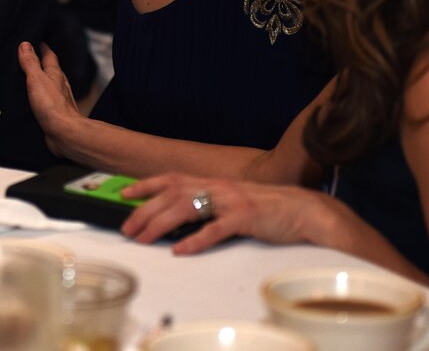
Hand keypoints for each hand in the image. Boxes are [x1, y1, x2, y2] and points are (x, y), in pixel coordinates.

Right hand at [17, 42, 83, 156]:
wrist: (63, 133)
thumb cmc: (51, 105)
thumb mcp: (36, 79)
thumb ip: (30, 63)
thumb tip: (25, 44)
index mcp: (55, 74)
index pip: (49, 56)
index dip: (43, 48)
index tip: (37, 41)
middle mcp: (59, 85)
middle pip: (51, 70)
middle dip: (43, 63)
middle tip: (33, 56)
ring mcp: (58, 99)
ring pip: (50, 85)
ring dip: (42, 80)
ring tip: (31, 77)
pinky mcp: (54, 113)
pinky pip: (46, 100)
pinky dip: (40, 96)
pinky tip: (33, 100)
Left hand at [119, 173, 327, 254]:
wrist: (303, 210)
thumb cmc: (268, 209)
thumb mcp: (232, 201)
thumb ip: (209, 205)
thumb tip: (179, 218)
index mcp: (214, 182)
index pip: (172, 178)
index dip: (146, 184)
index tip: (125, 193)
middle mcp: (218, 187)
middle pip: (173, 194)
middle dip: (145, 210)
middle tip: (127, 228)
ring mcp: (231, 201)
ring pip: (187, 207)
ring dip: (161, 223)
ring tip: (144, 238)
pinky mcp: (246, 217)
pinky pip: (216, 229)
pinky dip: (196, 240)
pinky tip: (181, 250)